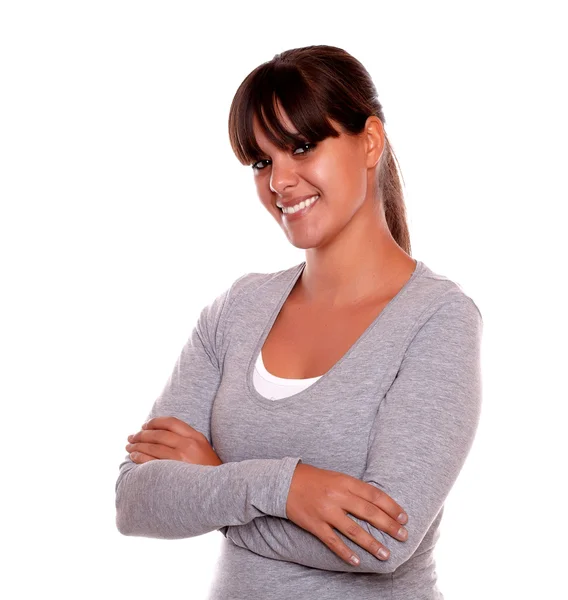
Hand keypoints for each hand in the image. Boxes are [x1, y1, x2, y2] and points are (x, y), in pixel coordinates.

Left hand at [124, 416, 223, 466]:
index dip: (155, 422)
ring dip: (138, 445)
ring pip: (153, 447)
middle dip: (142, 434)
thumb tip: (163, 434)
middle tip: (132, 437)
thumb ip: (188, 439)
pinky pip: (151, 461)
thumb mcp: (204, 449)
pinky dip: (140, 457)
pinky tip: (133, 456)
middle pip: (159, 434)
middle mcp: (189, 445)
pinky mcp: (173, 473)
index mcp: (196, 437)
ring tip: (129, 447)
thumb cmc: (209, 470)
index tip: (145, 426)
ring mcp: (181, 459)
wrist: (220, 490)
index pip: (171, 422)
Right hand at [286, 463, 407, 566]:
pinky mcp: (314, 524)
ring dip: (371, 544)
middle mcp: (337, 496)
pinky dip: (345, 553)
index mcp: (344, 481)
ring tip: (386, 554)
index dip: (391, 507)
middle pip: (368, 512)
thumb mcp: (337, 477)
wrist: (284, 482)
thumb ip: (354, 489)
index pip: (374, 495)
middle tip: (403, 536)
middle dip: (388, 526)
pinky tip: (357, 561)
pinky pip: (333, 541)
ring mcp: (326, 511)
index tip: (404, 518)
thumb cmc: (314, 479)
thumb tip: (377, 503)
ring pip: (353, 530)